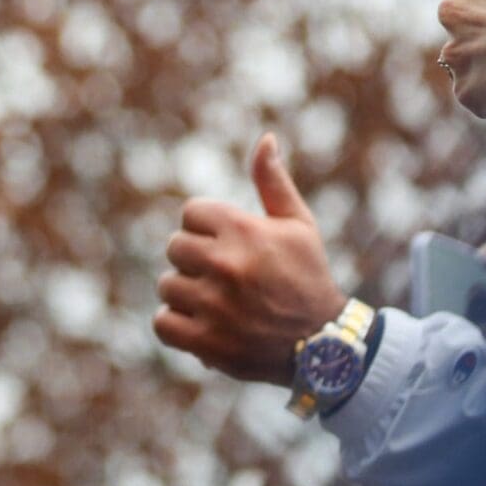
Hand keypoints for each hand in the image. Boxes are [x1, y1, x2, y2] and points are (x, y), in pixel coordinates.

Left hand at [155, 133, 346, 384]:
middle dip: (195, 259)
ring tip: (217, 301)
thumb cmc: (307, 278)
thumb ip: (273, 182)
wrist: (323, 345)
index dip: (207, 227)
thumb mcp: (298, 225)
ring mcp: (213, 305)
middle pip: (175, 247)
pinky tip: (201, 323)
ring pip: (167, 285)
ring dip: (186, 294)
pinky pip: (162, 322)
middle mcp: (226, 264)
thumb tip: (265, 139)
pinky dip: (176, 325)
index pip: (191, 212)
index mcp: (244, 231)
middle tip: (224, 275)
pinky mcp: (205, 341)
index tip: (228, 244)